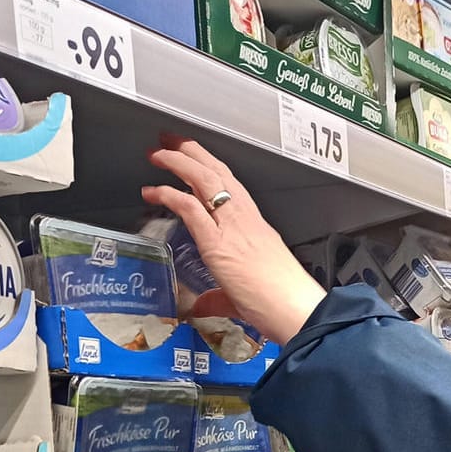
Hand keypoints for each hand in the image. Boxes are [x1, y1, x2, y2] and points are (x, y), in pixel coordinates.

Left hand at [142, 135, 326, 344]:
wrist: (296, 311)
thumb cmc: (283, 304)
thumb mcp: (245, 295)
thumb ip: (218, 297)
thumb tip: (203, 305)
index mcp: (256, 228)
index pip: (230, 187)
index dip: (209, 167)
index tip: (193, 159)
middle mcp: (246, 220)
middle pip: (217, 172)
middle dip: (191, 152)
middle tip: (170, 140)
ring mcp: (232, 227)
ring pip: (204, 179)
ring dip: (178, 161)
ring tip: (158, 152)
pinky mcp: (217, 242)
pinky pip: (189, 207)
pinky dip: (168, 194)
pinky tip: (153, 191)